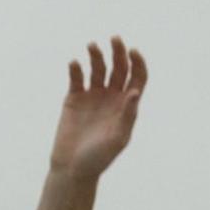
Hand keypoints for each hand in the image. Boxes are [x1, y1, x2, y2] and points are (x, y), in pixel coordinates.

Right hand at [50, 37, 147, 178]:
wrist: (72, 169)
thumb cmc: (98, 159)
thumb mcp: (117, 139)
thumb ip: (127, 116)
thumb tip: (135, 92)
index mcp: (126, 106)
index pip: (137, 77)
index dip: (138, 62)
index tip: (133, 51)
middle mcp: (111, 97)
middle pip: (119, 67)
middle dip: (118, 51)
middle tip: (115, 39)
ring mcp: (92, 96)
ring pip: (98, 67)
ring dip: (97, 54)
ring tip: (92, 47)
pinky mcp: (74, 98)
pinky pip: (77, 77)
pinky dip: (76, 67)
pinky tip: (75, 64)